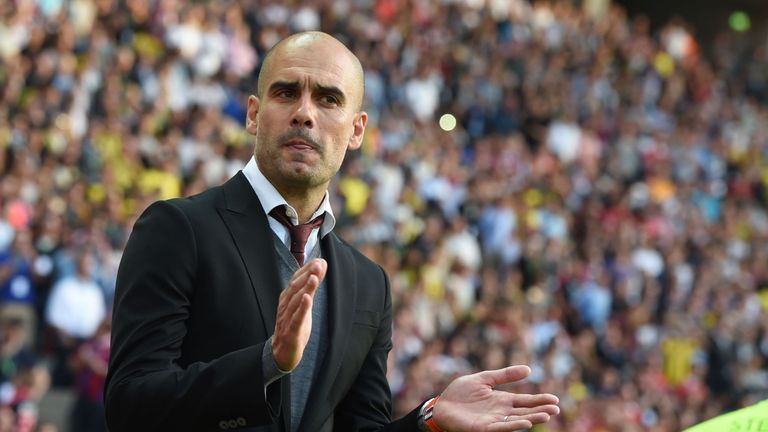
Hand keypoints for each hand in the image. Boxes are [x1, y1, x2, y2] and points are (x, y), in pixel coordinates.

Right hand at [271, 258, 326, 370]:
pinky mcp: (291, 332)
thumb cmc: (294, 325)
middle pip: (295, 288)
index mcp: (287, 298)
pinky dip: (302, 308)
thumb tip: (321, 265)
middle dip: (307, 274)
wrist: (282, 352)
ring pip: (295, 301)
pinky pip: (296, 319)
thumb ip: (311, 286)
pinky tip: (307, 299)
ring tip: (314, 277)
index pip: (296, 280)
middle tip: (319, 264)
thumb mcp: (304, 304)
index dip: (307, 270)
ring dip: (305, 288)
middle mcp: (285, 306)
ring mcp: (287, 319)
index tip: (319, 260)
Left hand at [432, 365, 558, 430]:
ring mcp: (493, 421)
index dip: (539, 400)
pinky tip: (525, 423)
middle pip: (524, 411)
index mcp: (502, 400)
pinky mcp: (483, 428)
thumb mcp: (484, 379)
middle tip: (556, 409)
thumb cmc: (460, 393)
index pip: (525, 401)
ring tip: (546, 415)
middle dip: (540, 410)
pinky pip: (500, 427)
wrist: (442, 404)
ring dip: (531, 419)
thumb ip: (504, 375)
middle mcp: (501, 412)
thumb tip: (529, 369)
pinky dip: (513, 425)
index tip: (555, 400)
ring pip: (516, 421)